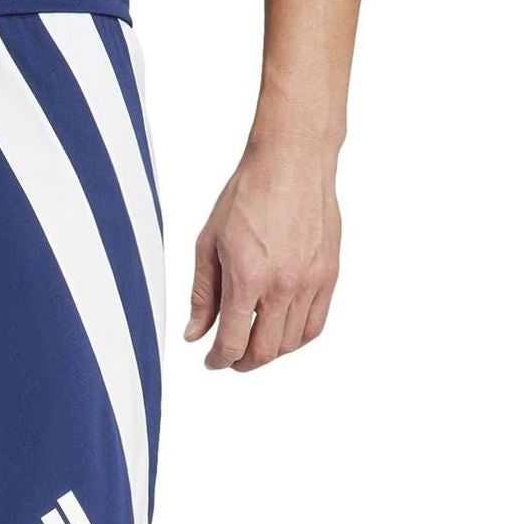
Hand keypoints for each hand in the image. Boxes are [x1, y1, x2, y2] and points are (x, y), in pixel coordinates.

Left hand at [185, 142, 340, 371]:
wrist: (292, 161)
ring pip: (290, 344)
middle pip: (263, 352)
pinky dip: (296, 338)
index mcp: (247, 277)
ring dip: (269, 352)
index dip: (218, 360)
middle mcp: (282, 285)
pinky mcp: (329, 275)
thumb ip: (202, 295)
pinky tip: (281, 330)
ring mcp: (310, 282)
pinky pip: (315, 325)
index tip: (212, 361)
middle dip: (242, 362)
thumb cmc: (249, 194)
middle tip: (231, 357)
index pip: (231, 343)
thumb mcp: (209, 244)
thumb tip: (194, 334)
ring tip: (254, 341)